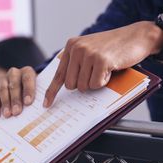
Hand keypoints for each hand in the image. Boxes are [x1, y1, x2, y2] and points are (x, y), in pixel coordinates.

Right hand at [0, 66, 36, 118]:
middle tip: (16, 111)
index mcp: (27, 72)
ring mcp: (3, 80)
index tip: (28, 102)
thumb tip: (39, 108)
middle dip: (15, 99)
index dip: (28, 90)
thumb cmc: (29, 93)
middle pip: (14, 85)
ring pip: (3, 90)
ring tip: (7, 114)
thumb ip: (37, 98)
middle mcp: (14, 74)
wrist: (19, 91)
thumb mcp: (36, 92)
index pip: (27, 79)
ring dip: (5, 103)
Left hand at [44, 21, 162, 107]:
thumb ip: (75, 63)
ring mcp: (88, 54)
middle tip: (95, 74)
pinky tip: (111, 68)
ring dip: (95, 82)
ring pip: (83, 86)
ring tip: (104, 68)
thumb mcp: (89, 50)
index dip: (52, 91)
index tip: (46, 104)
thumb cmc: (112, 47)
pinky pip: (96, 84)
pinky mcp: (101, 60)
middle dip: (83, 85)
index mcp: (71, 46)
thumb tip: (64, 87)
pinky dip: (105, 81)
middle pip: (70, 85)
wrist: (136, 36)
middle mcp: (77, 48)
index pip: (58, 74)